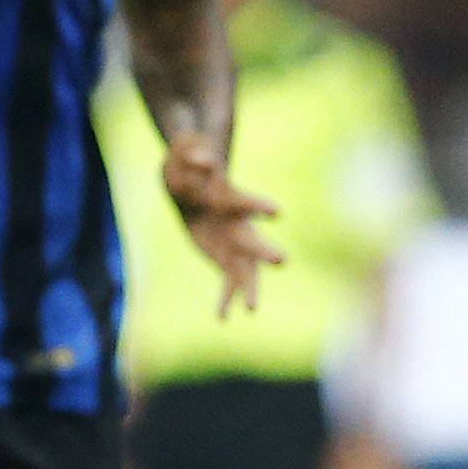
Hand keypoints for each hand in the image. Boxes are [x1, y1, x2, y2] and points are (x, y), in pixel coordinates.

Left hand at [161, 131, 283, 313]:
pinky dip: (226, 299)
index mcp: (232, 199)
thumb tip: (205, 163)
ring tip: (253, 309)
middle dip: (265, 251)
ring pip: (246, 270)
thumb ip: (194, 154)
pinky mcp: (225, 259)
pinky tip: (223, 318)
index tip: (277, 213)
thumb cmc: (191, 162)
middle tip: (282, 260)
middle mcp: (239, 226)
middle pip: (253, 241)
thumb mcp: (185, 150)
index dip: (260, 207)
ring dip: (250, 288)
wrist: (192, 184)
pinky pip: (227, 282)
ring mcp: (234, 245)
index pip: (246, 203)